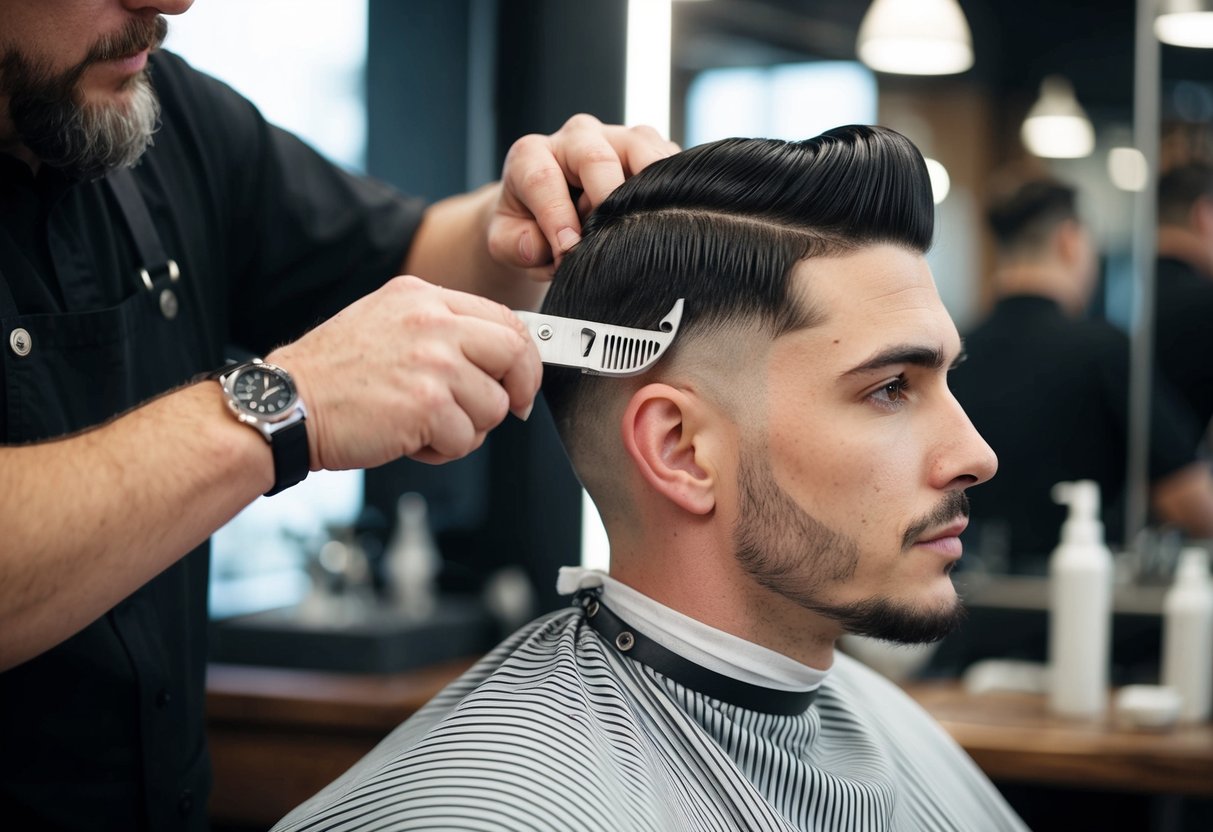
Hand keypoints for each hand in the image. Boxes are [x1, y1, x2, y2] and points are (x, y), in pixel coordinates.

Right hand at [268, 275, 540, 467]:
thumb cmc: (333, 375)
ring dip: (466, 428)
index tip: (519, 383)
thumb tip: (499, 357)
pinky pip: (466, 439)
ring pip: (494, 406)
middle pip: (514, 354)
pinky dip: (442, 451)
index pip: (505, 318)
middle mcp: (432, 322)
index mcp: (424, 297)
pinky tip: (409, 439)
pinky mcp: (428, 406)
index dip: (522, 358)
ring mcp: (433, 363)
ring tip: (422, 425)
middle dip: (514, 391)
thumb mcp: (387, 323)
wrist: (285, 403)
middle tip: (489, 412)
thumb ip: (440, 330)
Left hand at [488, 114, 678, 275]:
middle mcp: (575, 137)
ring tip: (647, 225)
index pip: (544, 179)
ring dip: (647, 190)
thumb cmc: (526, 224)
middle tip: (612, 237)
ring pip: (641, 148)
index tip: (567, 250)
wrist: (545, 209)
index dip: (556, 217)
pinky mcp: (648, 148)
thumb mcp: (505, 239)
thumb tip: (541, 248)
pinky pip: (668, 160)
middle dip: (606, 201)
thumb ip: (515, 244)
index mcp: (532, 155)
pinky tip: (670, 215)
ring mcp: (615, 138)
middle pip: (595, 157)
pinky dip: (672, 188)